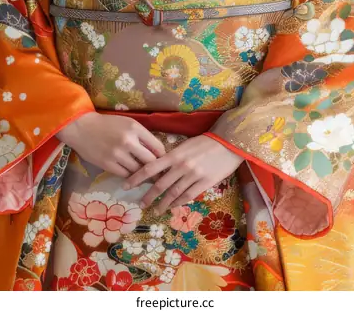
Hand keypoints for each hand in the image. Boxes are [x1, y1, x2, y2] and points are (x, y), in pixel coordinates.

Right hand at [57, 113, 164, 176]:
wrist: (82, 128)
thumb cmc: (107, 124)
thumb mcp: (128, 123)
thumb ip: (142, 136)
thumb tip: (157, 153)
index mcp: (135, 128)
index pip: (157, 147)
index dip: (163, 157)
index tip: (164, 162)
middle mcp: (128, 141)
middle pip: (150, 161)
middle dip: (157, 170)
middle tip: (160, 176)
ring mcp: (118, 154)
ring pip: (138, 171)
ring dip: (143, 176)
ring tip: (147, 179)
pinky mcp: (108, 164)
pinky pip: (125, 175)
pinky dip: (130, 177)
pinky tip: (132, 178)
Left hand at [122, 135, 242, 210]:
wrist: (227, 144)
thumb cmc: (204, 143)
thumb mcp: (185, 146)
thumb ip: (172, 157)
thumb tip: (157, 169)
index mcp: (174, 154)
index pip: (150, 167)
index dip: (136, 177)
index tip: (126, 185)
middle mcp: (181, 166)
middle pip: (160, 184)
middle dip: (148, 195)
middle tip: (140, 203)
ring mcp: (193, 175)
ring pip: (173, 193)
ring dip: (163, 203)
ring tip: (155, 210)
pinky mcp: (204, 183)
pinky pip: (188, 196)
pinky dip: (179, 202)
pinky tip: (173, 207)